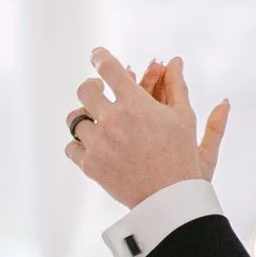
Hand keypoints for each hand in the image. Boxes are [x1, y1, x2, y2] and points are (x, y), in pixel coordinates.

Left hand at [65, 49, 219, 205]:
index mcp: (135, 105)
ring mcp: (98, 144)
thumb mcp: (185, 119)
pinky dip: (80, 145)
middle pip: (84, 90)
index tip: (97, 55)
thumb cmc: (182, 158)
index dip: (100, 57)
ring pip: (74, 119)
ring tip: (95, 122)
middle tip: (97, 90)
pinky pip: (71, 146)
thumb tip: (176, 61)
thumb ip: (177, 86)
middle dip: (91, 87)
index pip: (108, 69)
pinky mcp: (90, 165)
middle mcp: (112, 121)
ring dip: (85, 118)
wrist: (170, 201)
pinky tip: (92, 145)